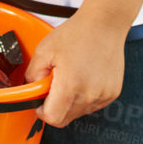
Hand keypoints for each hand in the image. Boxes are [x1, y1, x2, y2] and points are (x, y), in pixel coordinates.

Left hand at [25, 9, 125, 126]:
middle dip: (55, 106)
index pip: (53, 118)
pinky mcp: (112, 94)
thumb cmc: (75, 34)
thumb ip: (33, 74)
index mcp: (70, 86)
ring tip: (71, 76)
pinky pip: (93, 105)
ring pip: (79, 112)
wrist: (104, 25)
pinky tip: (83, 77)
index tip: (40, 101)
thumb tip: (30, 90)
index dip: (42, 112)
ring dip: (70, 102)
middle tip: (54, 84)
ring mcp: (103, 96)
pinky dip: (84, 97)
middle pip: (66, 118)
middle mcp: (89, 95)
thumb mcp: (44, 50)